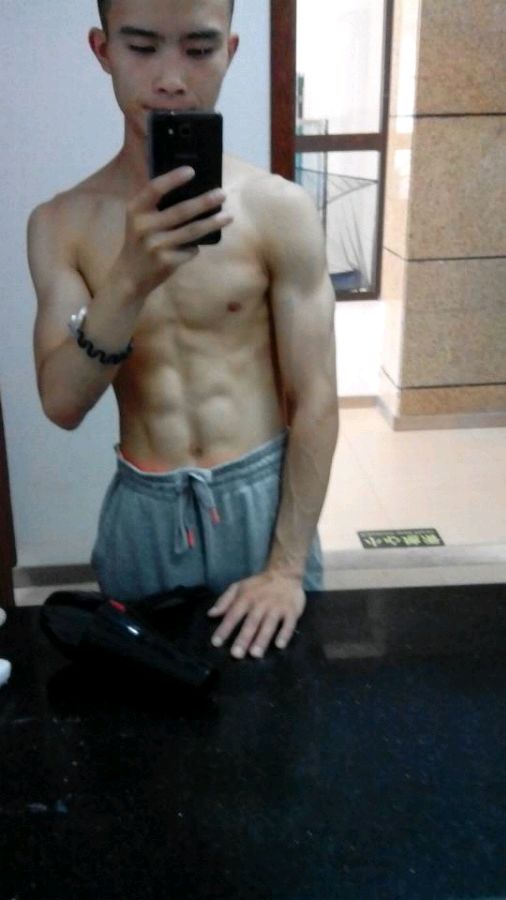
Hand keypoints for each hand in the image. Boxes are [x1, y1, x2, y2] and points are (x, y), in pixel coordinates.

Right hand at [118, 167, 232, 296]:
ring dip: (212, 223)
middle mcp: (144, 226)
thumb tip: (192, 190)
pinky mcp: (166, 261)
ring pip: (191, 231)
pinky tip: (196, 245)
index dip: (173, 178)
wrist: (129, 275)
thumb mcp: (140, 220)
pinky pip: (190, 250)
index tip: (191, 171)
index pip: (155, 189)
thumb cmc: (140, 242)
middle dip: (204, 201)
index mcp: (136, 210)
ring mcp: (155, 245)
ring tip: (228, 216)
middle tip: (222, 194)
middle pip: (181, 210)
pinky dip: (195, 247)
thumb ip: (156, 206)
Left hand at [207, 571, 305, 659]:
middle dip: (243, 639)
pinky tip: (279, 645)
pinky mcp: (291, 611)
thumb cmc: (258, 585)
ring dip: (262, 639)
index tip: (216, 643)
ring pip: (269, 625)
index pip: (233, 615)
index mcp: (246, 598)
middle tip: (236, 655)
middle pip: (251, 623)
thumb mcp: (238, 587)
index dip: (224, 629)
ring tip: (255, 654)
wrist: (284, 574)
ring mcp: (277, 608)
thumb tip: (210, 614)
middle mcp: (261, 604)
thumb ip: (224, 601)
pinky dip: (284, 634)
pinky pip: (289, 624)